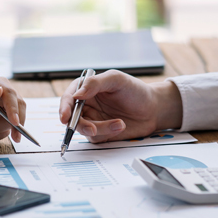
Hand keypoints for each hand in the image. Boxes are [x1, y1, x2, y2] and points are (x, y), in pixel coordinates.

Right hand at [59, 70, 182, 142]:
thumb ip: (94, 83)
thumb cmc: (135, 91)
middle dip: (80, 125)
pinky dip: (108, 132)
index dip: (64, 108)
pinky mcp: (100, 133)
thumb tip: (76, 94)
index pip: (68, 99)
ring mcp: (93, 120)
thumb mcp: (116, 80)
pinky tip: (121, 126)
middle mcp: (86, 105)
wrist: (153, 109)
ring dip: (101, 128)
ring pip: (84, 129)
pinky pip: (96, 137)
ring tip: (120, 124)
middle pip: (71, 118)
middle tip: (93, 129)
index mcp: (86, 90)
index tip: (65, 117)